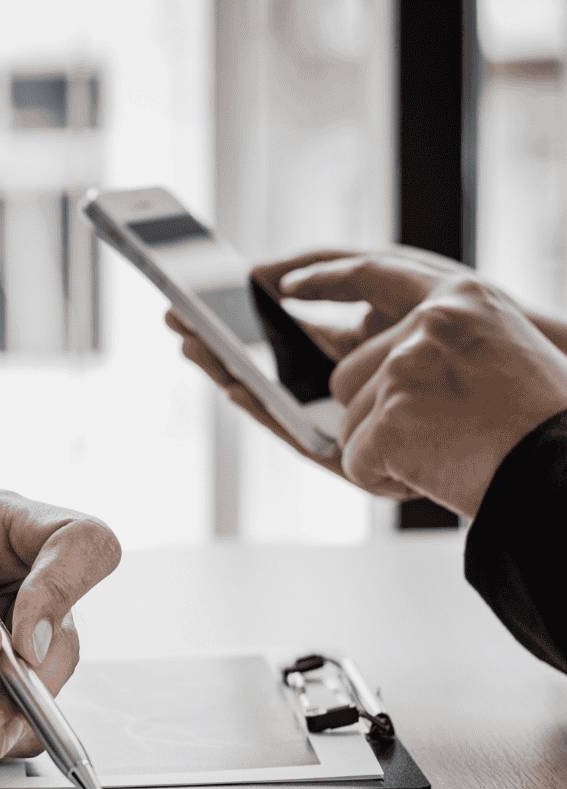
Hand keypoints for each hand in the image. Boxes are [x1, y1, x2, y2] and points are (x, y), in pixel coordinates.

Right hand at [165, 246, 474, 483]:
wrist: (495, 369)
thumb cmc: (450, 318)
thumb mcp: (385, 278)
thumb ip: (329, 272)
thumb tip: (270, 278)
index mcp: (347, 345)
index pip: (277, 333)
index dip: (238, 318)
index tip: (198, 301)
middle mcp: (335, 384)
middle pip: (263, 364)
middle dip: (219, 343)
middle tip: (174, 322)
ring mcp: (336, 415)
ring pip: (268, 395)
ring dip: (226, 371)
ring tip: (191, 347)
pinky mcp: (343, 448)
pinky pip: (289, 425)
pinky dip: (258, 405)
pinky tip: (232, 382)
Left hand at [332, 277, 566, 516]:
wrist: (565, 472)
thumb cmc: (538, 427)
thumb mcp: (496, 355)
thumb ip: (435, 347)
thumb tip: (357, 372)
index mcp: (460, 298)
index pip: (373, 273)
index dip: (324, 279)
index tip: (285, 284)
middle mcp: (429, 323)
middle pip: (345, 375)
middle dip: (374, 416)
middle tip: (438, 437)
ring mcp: (406, 368)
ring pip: (348, 422)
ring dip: (384, 452)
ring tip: (449, 456)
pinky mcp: (391, 417)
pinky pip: (355, 461)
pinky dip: (385, 481)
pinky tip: (434, 477)